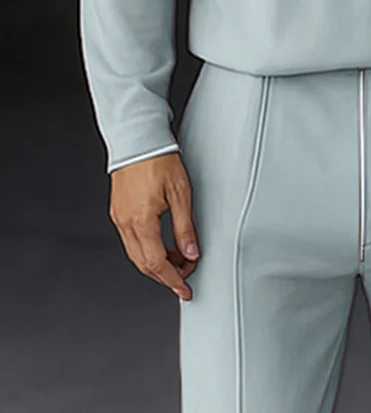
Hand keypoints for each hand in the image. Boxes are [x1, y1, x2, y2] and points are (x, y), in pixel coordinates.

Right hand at [109, 152, 200, 300]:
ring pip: (136, 254)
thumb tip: (191, 253)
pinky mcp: (118, 211)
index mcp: (142, 221)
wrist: (138, 140)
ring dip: (156, 263)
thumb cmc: (159, 160)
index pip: (157, 264)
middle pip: (144, 264)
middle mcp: (126, 223)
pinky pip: (131, 241)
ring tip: (178, 259)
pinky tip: (161, 244)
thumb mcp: (180, 194)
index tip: (184, 289)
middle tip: (185, 275)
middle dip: (166, 275)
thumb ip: (185, 227)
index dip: (173, 280)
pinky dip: (147, 249)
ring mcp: (119, 217)